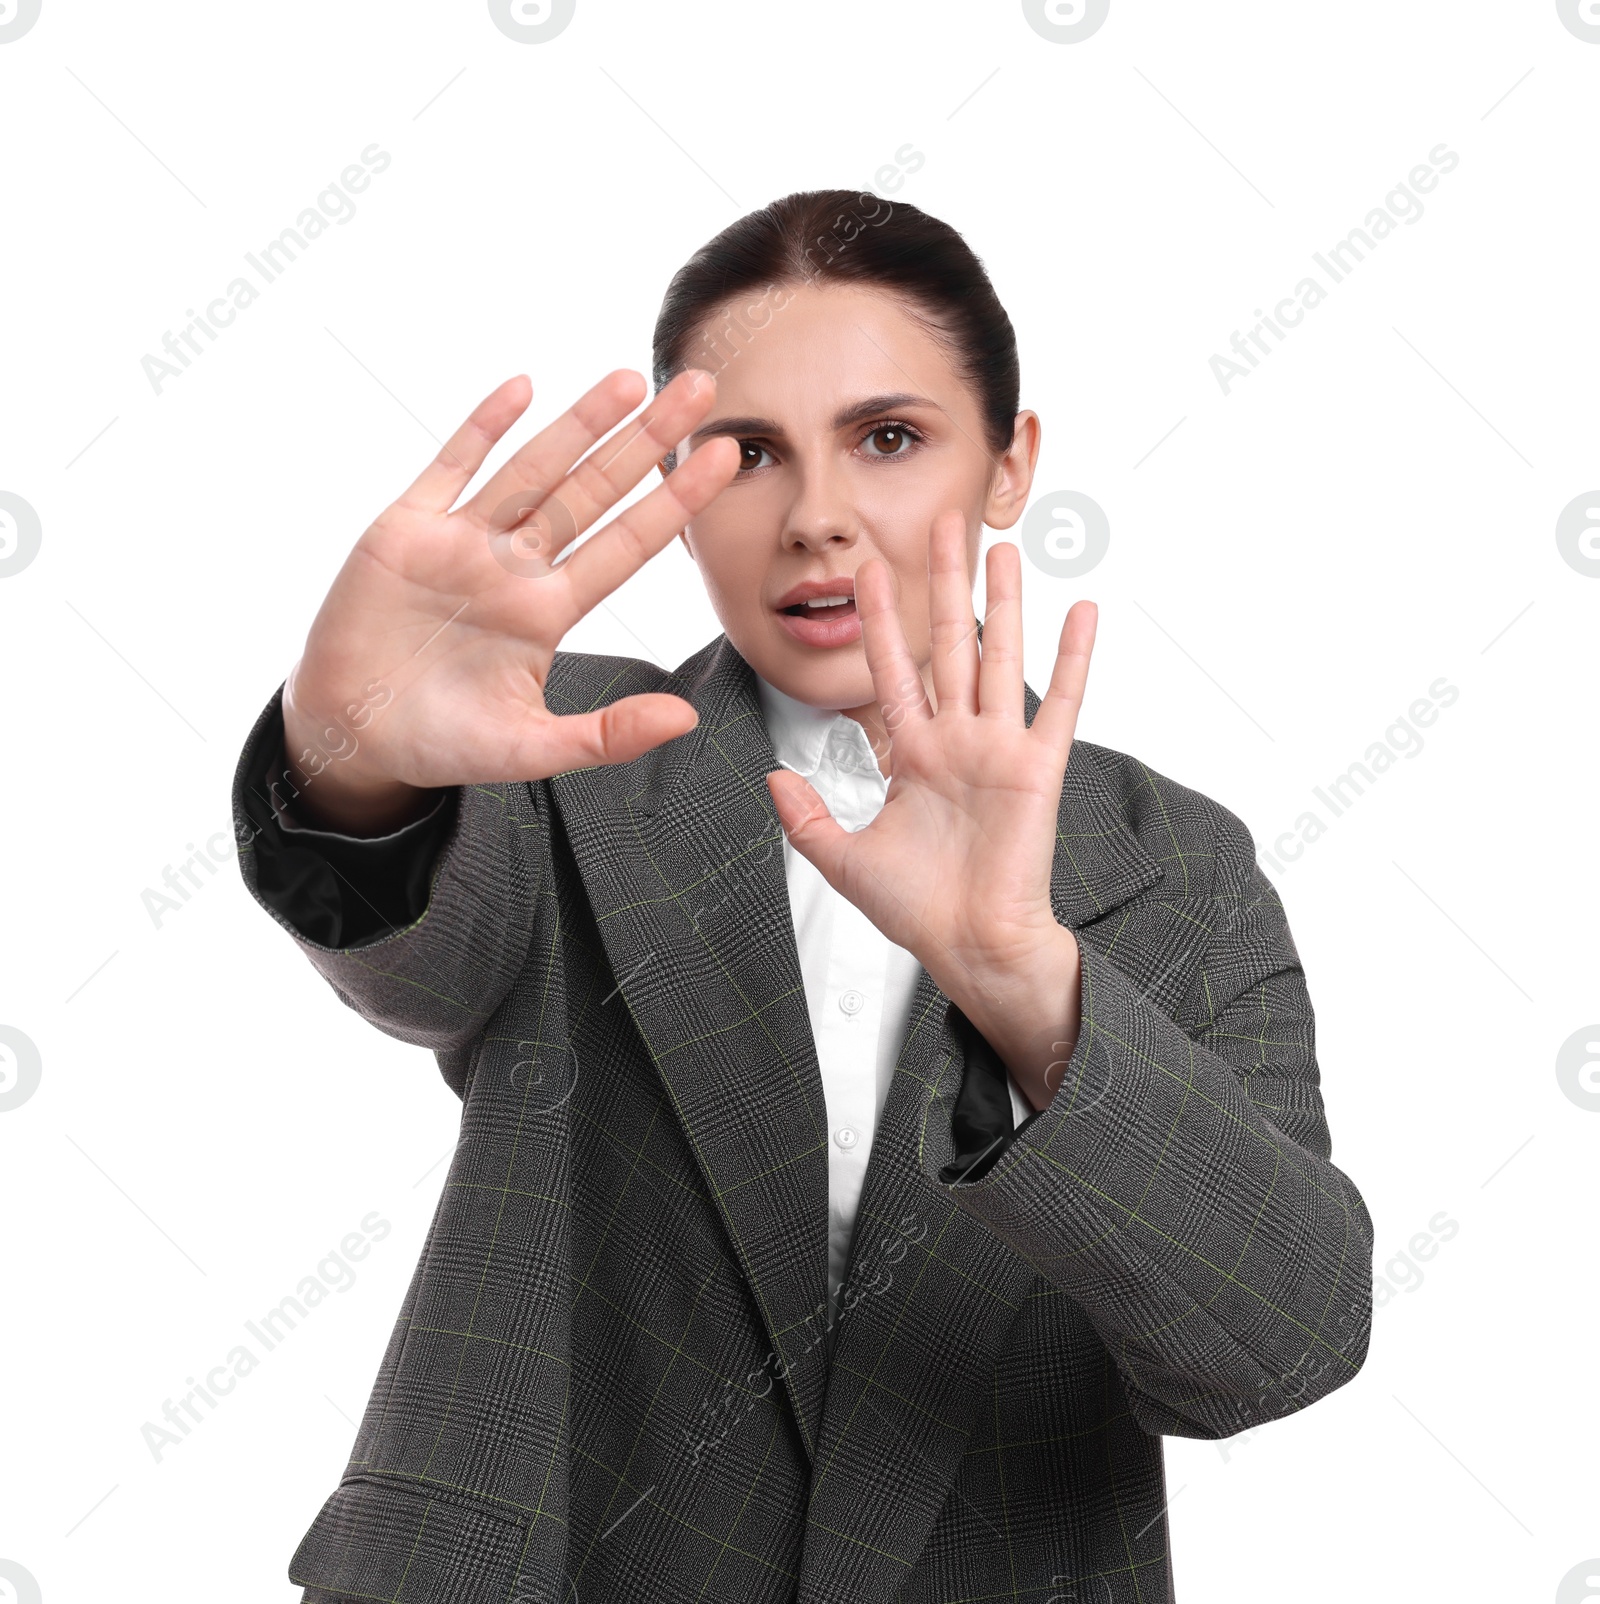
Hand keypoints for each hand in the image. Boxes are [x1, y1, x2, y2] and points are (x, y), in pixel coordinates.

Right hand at [281, 369, 739, 830]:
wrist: (351, 733)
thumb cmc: (440, 742)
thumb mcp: (530, 751)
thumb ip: (606, 736)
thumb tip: (685, 720)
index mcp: (547, 611)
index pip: (626, 545)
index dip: (673, 500)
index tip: (724, 459)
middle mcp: (514, 566)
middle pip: (593, 491)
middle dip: (646, 439)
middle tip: (700, 388)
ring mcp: (462, 541)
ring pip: (532, 468)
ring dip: (580, 422)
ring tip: (632, 379)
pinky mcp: (405, 529)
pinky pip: (450, 467)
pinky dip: (482, 428)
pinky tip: (523, 388)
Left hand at [765, 511, 1094, 1102]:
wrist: (970, 947)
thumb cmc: (918, 910)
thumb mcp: (845, 859)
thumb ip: (809, 817)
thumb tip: (774, 777)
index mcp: (913, 755)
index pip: (892, 672)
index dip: (879, 622)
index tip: (866, 572)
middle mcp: (957, 741)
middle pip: (947, 644)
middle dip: (941, 584)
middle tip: (942, 525)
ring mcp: (999, 750)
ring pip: (998, 657)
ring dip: (1004, 601)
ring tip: (1005, 546)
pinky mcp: (1037, 769)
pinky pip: (1059, 703)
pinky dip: (1073, 658)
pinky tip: (1082, 611)